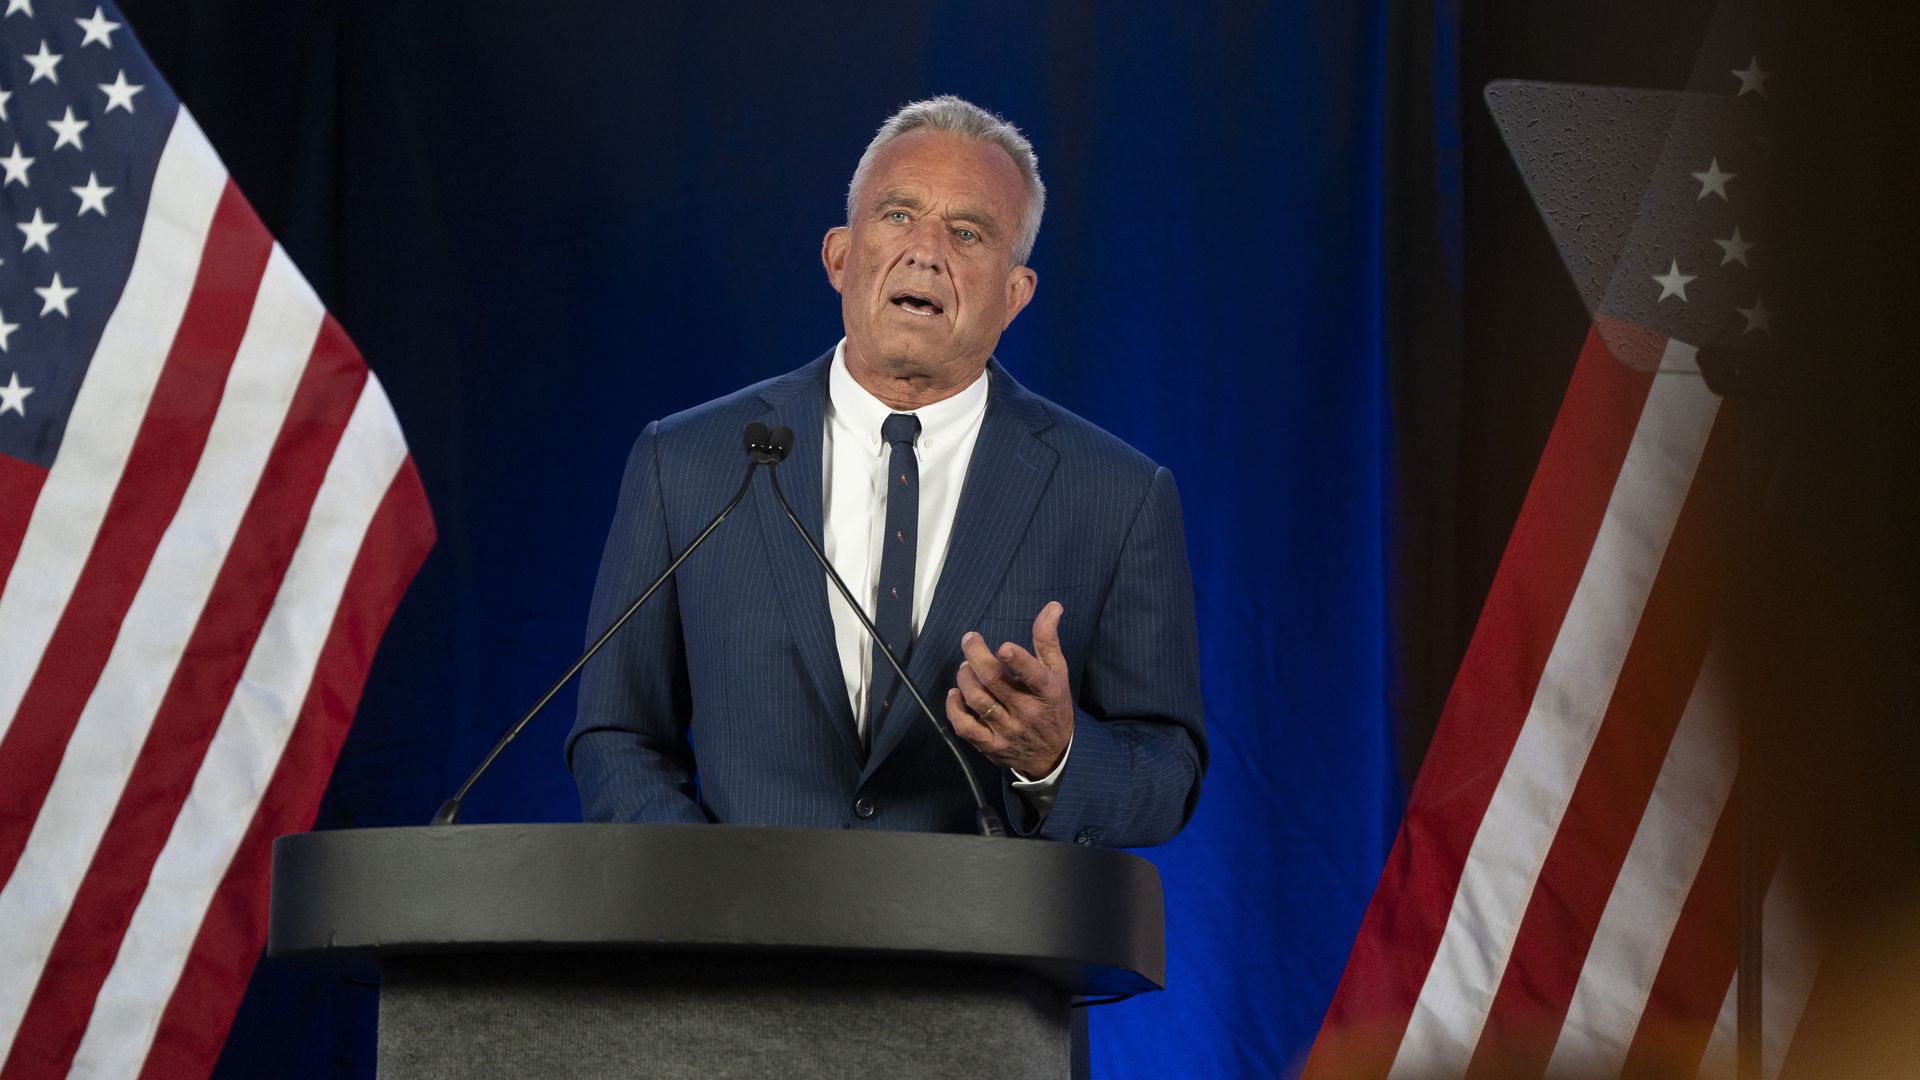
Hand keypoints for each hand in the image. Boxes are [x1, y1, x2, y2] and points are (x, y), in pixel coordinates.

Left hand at [945, 601, 1073, 777]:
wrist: (1055, 754)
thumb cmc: (1054, 705)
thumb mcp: (1058, 671)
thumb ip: (1048, 639)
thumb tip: (1052, 606)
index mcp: (1047, 691)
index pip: (1032, 674)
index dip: (1017, 660)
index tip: (1004, 647)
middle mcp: (1027, 712)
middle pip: (994, 681)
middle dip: (976, 656)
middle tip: (970, 639)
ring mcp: (1007, 730)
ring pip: (977, 700)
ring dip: (965, 677)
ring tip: (966, 667)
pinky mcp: (991, 746)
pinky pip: (965, 727)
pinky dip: (954, 708)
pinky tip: (955, 694)